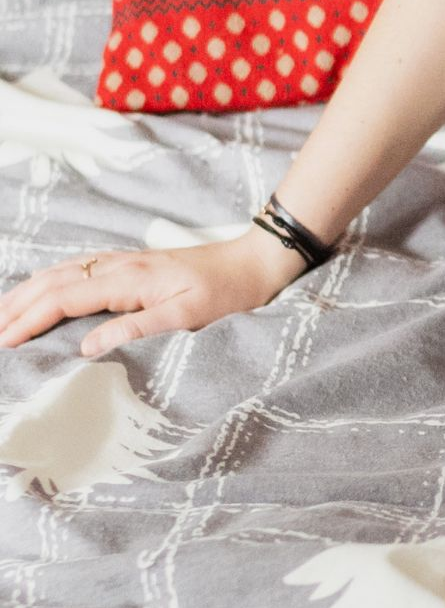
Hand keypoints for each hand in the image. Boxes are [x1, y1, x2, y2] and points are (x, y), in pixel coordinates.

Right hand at [0, 228, 313, 355]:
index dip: (29, 320)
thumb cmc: (228, 293)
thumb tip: (87, 345)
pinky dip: (50, 281)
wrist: (256, 262)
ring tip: (1, 314)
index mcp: (129, 280)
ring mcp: (124, 261)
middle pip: (52, 282)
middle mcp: (120, 265)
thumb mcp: (189, 317)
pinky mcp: (132, 264)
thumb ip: (137, 329)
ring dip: (27, 292)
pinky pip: (78, 269)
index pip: (64, 298)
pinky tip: (41, 290)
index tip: (3, 342)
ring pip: (61, 272)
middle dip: (15, 306)